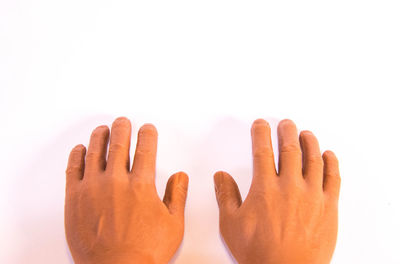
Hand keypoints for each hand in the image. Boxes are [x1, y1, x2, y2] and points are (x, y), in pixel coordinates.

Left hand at [65, 117, 188, 263]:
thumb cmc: (144, 252)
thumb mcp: (173, 225)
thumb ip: (177, 196)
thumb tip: (181, 176)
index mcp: (141, 185)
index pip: (145, 149)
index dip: (147, 135)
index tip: (147, 128)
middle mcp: (116, 181)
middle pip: (119, 144)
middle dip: (122, 128)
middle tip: (123, 121)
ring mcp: (93, 188)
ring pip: (95, 152)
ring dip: (99, 136)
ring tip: (102, 129)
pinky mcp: (74, 199)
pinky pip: (73, 169)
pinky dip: (77, 155)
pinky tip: (80, 149)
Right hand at [214, 119, 340, 263]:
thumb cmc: (259, 253)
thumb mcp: (231, 225)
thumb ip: (225, 196)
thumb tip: (220, 176)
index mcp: (265, 188)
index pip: (262, 151)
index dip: (260, 133)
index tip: (260, 125)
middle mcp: (290, 186)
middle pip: (290, 149)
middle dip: (287, 131)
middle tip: (286, 123)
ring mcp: (312, 195)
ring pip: (313, 159)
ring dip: (309, 141)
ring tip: (306, 133)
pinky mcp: (329, 206)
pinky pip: (333, 178)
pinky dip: (331, 163)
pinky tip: (328, 155)